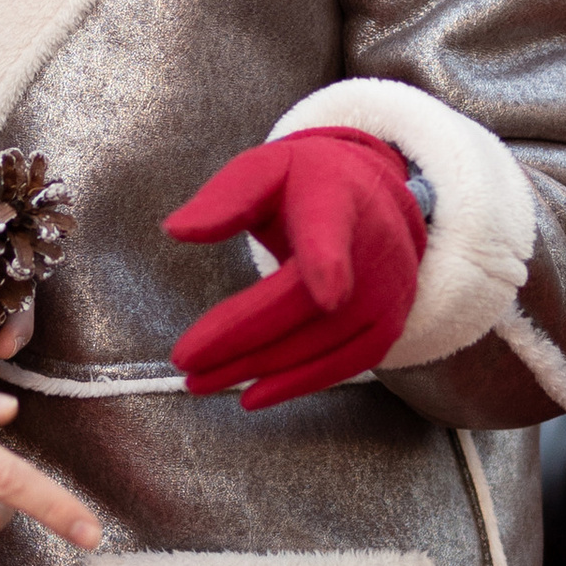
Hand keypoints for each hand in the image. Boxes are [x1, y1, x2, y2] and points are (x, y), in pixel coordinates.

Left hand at [165, 128, 424, 412]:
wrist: (369, 197)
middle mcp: (372, 248)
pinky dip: (301, 384)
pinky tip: (255, 395)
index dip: (330, 262)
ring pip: (326, 343)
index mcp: (334, 198)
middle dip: (246, 336)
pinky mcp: (388, 324)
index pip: (331, 229)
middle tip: (186, 360)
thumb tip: (177, 230)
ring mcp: (387, 291)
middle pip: (309, 303)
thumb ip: (224, 199)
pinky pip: (348, 364)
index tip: (328, 295)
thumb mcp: (264, 170)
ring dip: (262, 369)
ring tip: (203, 382)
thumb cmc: (304, 184)